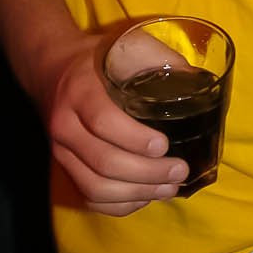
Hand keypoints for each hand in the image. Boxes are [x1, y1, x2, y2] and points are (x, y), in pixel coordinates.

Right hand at [43, 32, 187, 215]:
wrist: (53, 69)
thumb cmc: (99, 59)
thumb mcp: (126, 47)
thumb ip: (160, 60)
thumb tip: (199, 83)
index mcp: (81, 91)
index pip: (104, 121)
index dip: (135, 139)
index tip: (165, 145)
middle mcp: (65, 124)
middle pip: (103, 161)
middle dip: (146, 173)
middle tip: (180, 171)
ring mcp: (61, 151)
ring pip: (95, 187)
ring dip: (136, 193)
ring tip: (169, 188)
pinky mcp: (64, 168)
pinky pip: (88, 198)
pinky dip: (118, 205)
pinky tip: (145, 197)